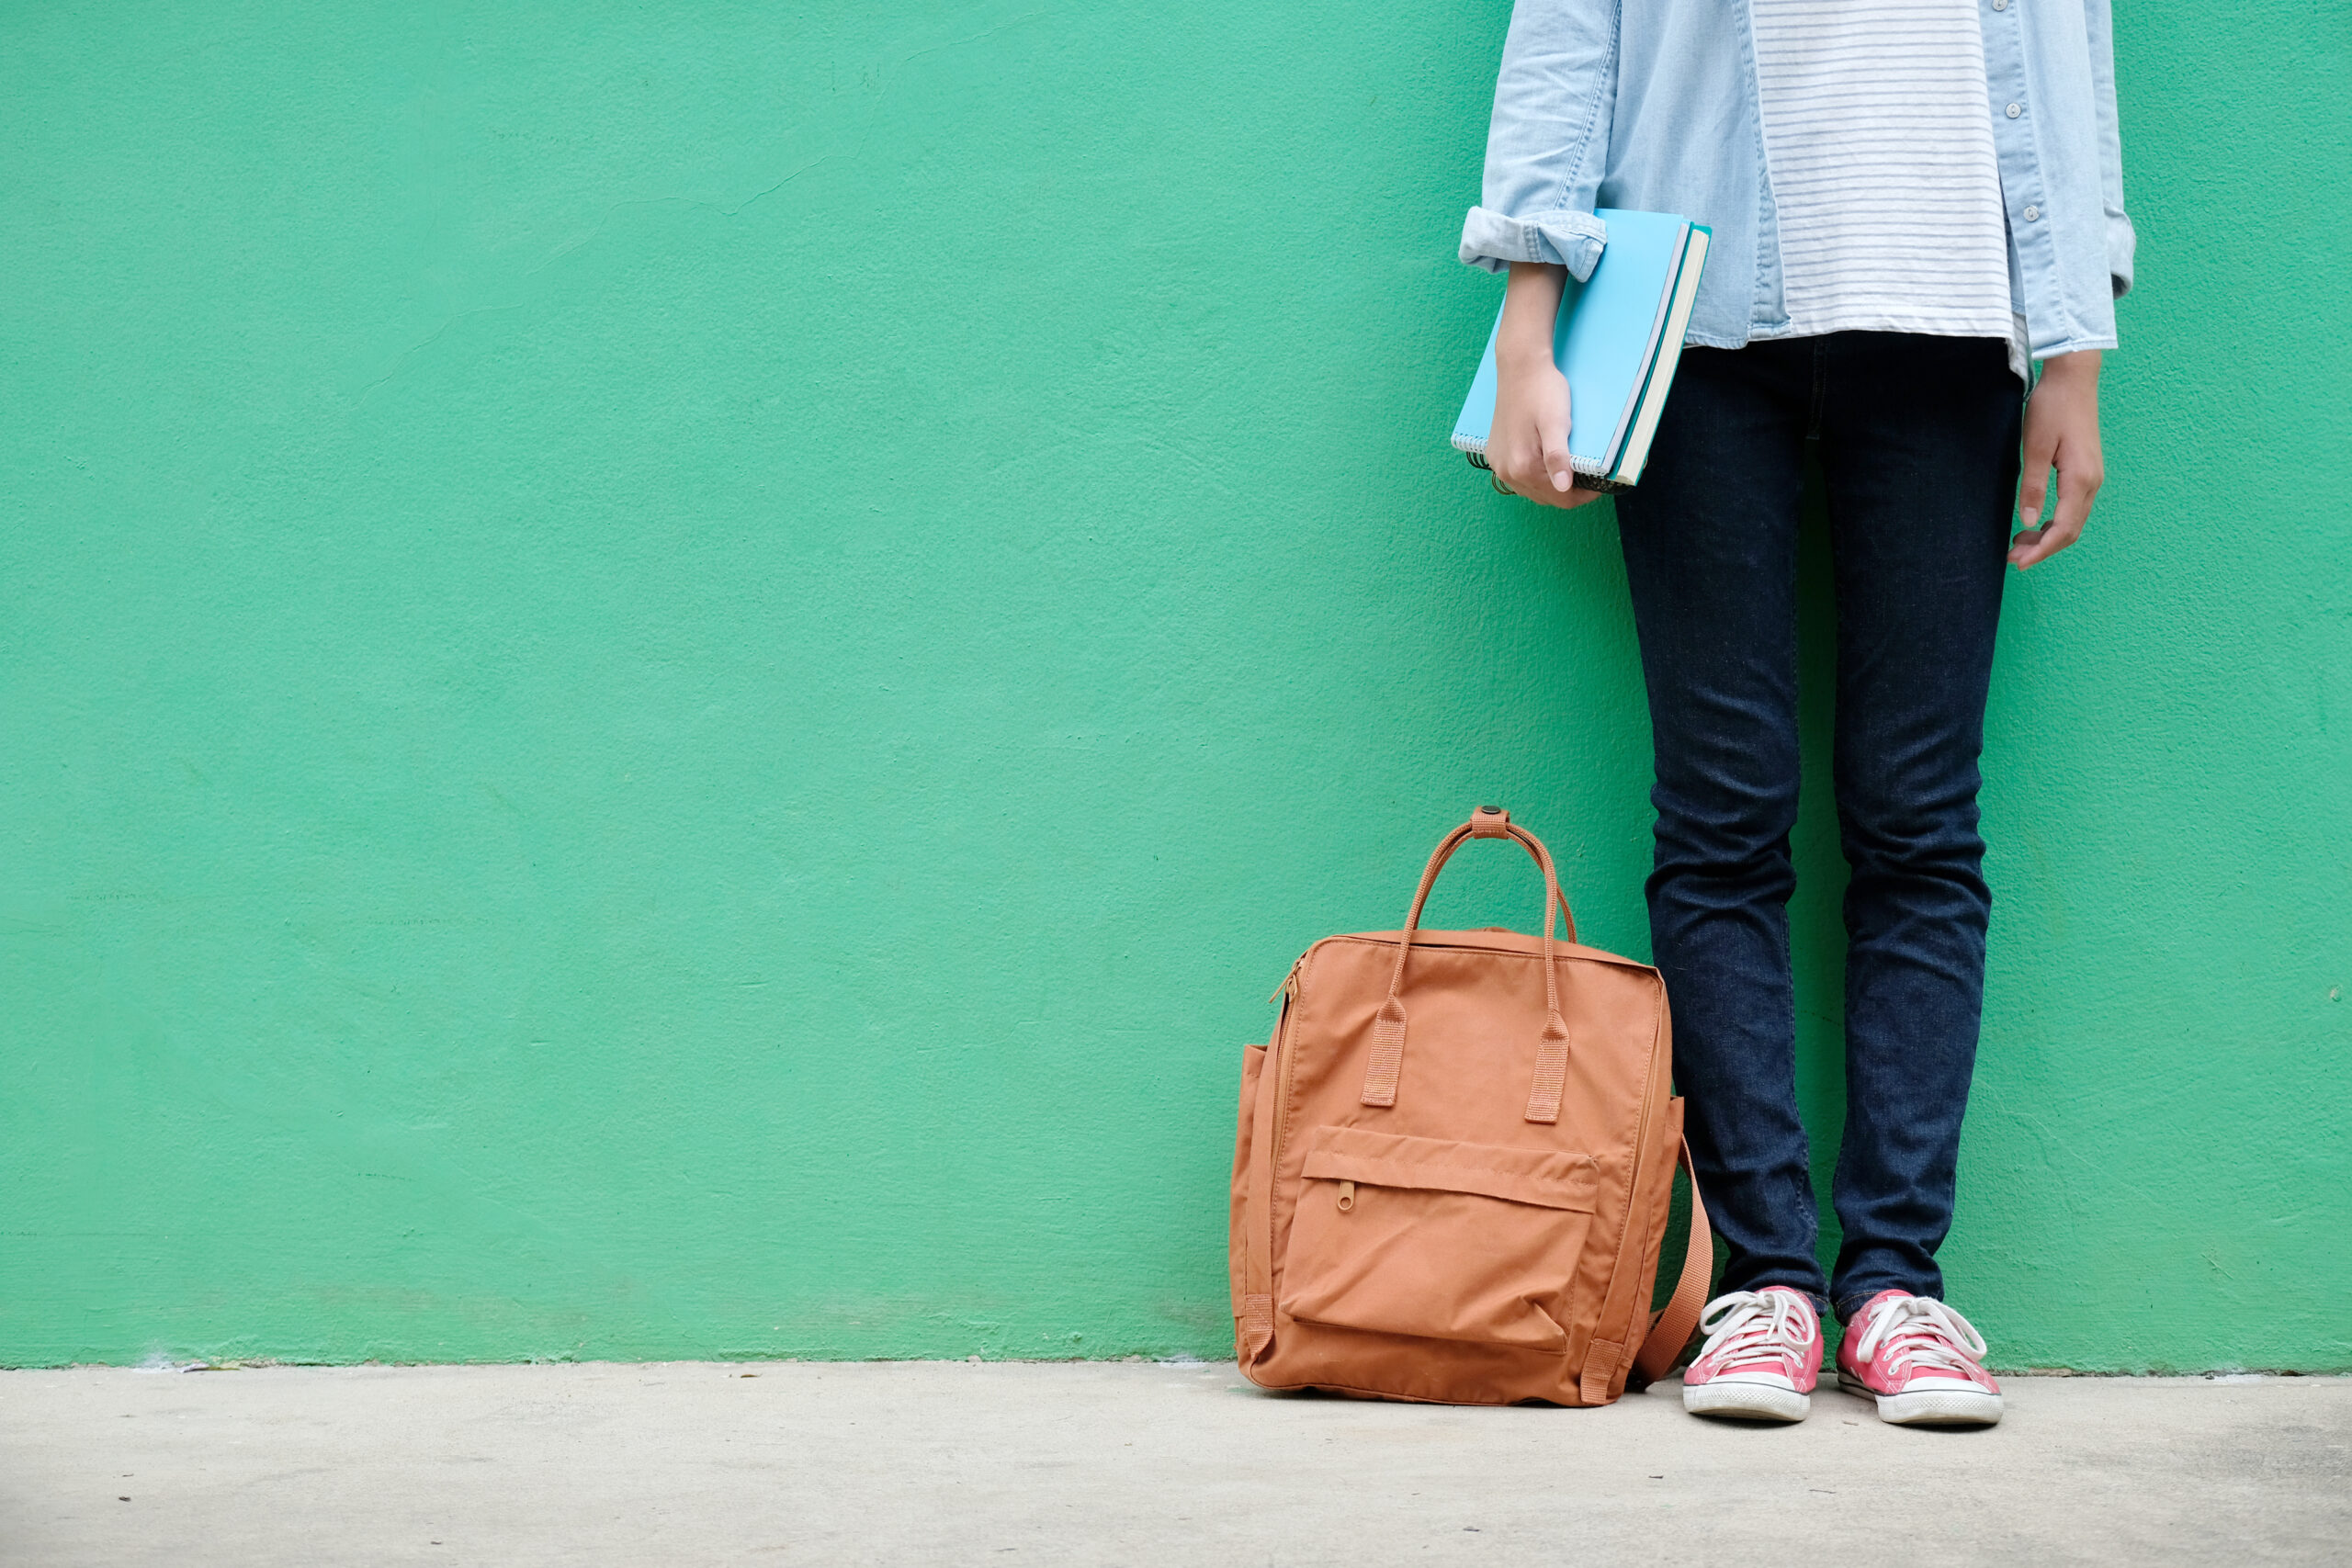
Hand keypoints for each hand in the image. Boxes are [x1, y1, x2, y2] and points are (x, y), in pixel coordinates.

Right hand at [1487, 263, 1605, 510]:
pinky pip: (1519, 478)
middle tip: (1589, 474)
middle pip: (1546, 497)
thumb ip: (1558, 457)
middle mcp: (1506, 472)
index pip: (1561, 498)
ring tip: (1571, 468)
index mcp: (1522, 467)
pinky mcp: (1496, 455)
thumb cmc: (1542, 392)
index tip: (1601, 483)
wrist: (1520, 368)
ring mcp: (1498, 465)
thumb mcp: (1556, 423)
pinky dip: (1536, 476)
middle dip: (1569, 491)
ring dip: (1552, 485)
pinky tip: (1548, 462)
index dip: (1585, 495)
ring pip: (1532, 490)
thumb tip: (1563, 488)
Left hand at [2010, 350, 2103, 569]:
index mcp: (2080, 479)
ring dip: (2047, 537)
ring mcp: (2092, 477)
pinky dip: (2054, 522)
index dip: (2041, 550)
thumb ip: (2032, 486)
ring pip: (2073, 521)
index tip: (2018, 563)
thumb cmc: (2052, 407)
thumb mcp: (2035, 447)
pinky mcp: (2086, 471)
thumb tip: (2026, 520)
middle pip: (2070, 530)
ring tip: (2018, 543)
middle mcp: (2092, 482)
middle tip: (2012, 557)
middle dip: (2042, 548)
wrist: (2073, 378)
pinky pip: (2074, 507)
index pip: (2062, 529)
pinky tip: (2033, 523)